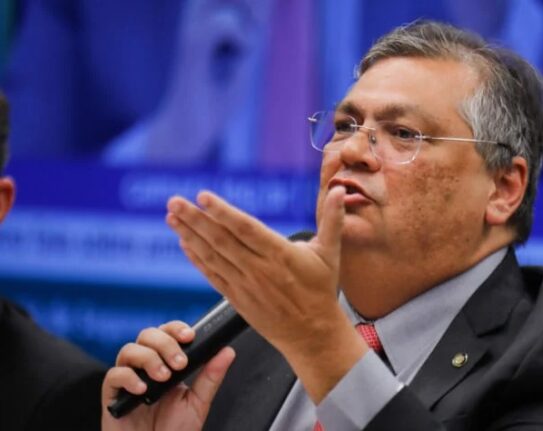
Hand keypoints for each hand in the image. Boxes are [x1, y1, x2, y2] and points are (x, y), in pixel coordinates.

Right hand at [101, 321, 234, 430]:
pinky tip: (142, 390)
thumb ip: (210, 377)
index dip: (175, 328)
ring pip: (129, 349)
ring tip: (163, 378)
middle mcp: (145, 367)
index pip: (167, 333)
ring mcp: (128, 379)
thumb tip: (227, 351)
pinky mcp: (112, 395)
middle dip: (165, 343)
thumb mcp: (197, 402)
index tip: (189, 336)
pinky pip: (113, 375)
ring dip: (149, 358)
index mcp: (166, 363)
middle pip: (147, 335)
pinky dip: (128, 377)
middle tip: (180, 364)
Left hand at [165, 186, 366, 401]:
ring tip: (171, 217)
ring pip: (212, 256)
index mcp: (281, 254)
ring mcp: (245, 285)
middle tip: (174, 201)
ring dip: (189, 235)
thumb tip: (341, 190)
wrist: (312, 333)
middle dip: (195, 219)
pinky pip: (212, 275)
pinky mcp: (237, 298)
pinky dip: (196, 259)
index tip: (202, 196)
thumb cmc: (322, 289)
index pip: (245, 228)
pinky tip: (184, 243)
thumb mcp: (331, 253)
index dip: (222, 212)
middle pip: (221, 240)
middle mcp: (259, 269)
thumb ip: (333, 219)